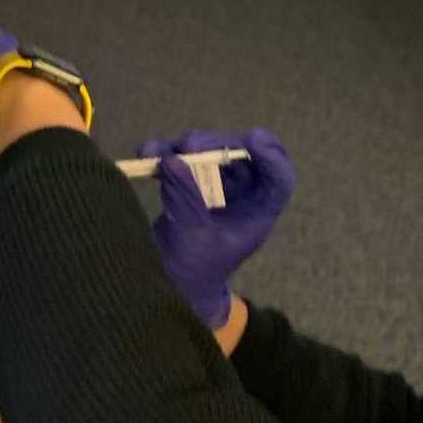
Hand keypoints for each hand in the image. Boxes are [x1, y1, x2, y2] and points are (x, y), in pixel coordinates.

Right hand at [139, 129, 295, 327]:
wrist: (171, 283)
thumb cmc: (192, 270)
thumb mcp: (191, 236)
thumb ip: (185, 198)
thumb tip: (172, 159)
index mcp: (257, 213)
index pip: (278, 180)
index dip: (271, 157)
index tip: (252, 139)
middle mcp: (243, 196)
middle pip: (241, 157)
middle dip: (216, 145)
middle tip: (189, 145)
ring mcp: (218, 188)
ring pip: (211, 153)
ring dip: (184, 147)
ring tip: (156, 151)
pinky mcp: (192, 184)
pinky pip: (183, 161)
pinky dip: (165, 154)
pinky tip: (144, 153)